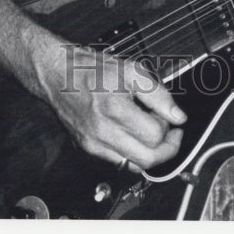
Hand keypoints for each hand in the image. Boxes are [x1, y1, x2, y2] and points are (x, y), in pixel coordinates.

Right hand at [0, 0, 186, 172]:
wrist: (56, 74)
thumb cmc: (90, 68)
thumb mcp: (130, 70)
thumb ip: (158, 94)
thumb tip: (177, 116)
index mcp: (114, 107)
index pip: (155, 134)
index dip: (169, 127)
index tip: (170, 117)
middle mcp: (102, 131)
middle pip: (147, 159)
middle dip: (167, 149)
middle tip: (171, 134)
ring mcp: (94, 143)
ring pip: (134, 165)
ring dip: (150, 153)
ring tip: (150, 132)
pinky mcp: (88, 148)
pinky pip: (118, 163)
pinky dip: (132, 154)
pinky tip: (134, 137)